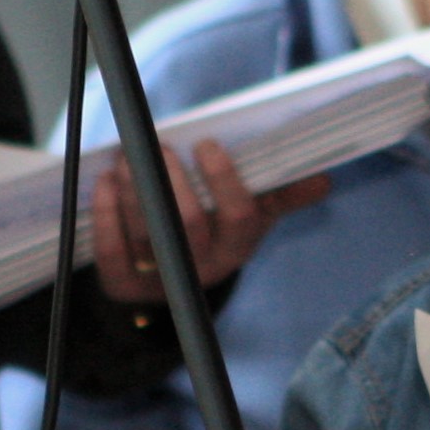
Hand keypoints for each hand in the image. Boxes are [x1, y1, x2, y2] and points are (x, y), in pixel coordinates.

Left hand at [90, 139, 330, 306]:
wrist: (170, 283)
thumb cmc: (213, 233)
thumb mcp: (251, 216)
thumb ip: (281, 195)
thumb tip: (323, 179)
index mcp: (236, 247)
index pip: (240, 216)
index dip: (224, 180)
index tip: (207, 145)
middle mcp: (201, 268)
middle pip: (188, 224)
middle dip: (171, 179)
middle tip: (160, 145)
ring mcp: (161, 280)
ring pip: (148, 233)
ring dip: (134, 188)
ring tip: (128, 155)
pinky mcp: (123, 285)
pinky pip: (112, 251)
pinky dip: (107, 213)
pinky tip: (106, 182)